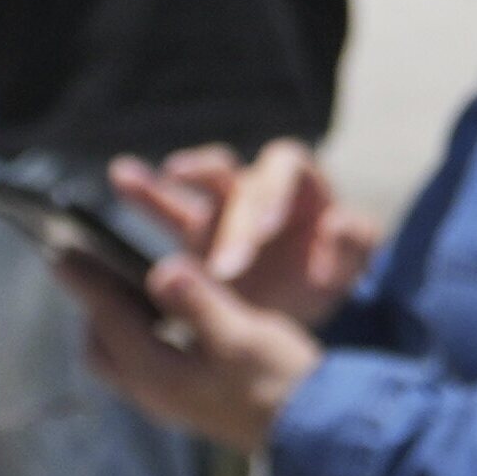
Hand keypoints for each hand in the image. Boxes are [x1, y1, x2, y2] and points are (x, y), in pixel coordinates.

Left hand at [73, 248, 315, 453]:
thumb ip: (199, 302)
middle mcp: (151, 391)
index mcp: (157, 373)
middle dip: (92, 305)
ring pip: (119, 357)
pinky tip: (163, 316)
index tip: (60, 252)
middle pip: (100, 346)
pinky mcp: (183, 398)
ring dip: (113, 321)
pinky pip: (141, 361)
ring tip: (124, 285)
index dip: (86, 282)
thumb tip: (161, 268)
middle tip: (93, 266)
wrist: (306, 429)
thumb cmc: (277, 380)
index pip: (109, 319)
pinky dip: (137, 333)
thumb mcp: (242, 333)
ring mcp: (166, 399)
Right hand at [120, 141, 371, 328]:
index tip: (264, 229)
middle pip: (236, 184)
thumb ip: (356, 242)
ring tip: (127, 177)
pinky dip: (145, 190)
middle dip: (231, 226)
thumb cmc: (332, 272)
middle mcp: (258, 185)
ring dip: (166, 181)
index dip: (273, 192)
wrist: (302, 306)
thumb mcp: (355, 262)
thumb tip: (338, 223)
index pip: (284, 169)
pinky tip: (120, 177)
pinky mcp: (198, 234)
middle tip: (227, 270)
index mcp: (300, 183)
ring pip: (196, 183)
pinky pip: (168, 206)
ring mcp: (224, 207)